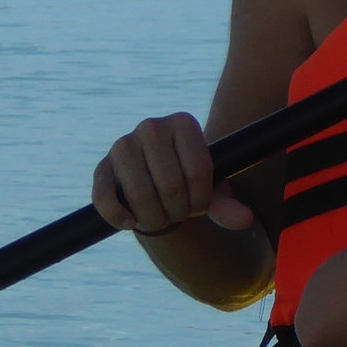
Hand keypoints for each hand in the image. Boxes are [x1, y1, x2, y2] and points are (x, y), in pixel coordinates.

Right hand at [92, 112, 254, 235]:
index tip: (200, 204)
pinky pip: (106, 198)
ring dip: (154, 219)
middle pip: (169, 186)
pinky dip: (119, 217)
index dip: (201, 199)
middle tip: (181, 214)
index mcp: (183, 123)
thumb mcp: (212, 190)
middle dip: (179, 211)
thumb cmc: (190, 182)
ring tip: (161, 218)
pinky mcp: (101, 167)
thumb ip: (227, 205)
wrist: (157, 180)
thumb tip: (246, 220)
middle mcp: (151, 126)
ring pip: (140, 195)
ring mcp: (122, 145)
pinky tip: (131, 223)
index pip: (197, 171)